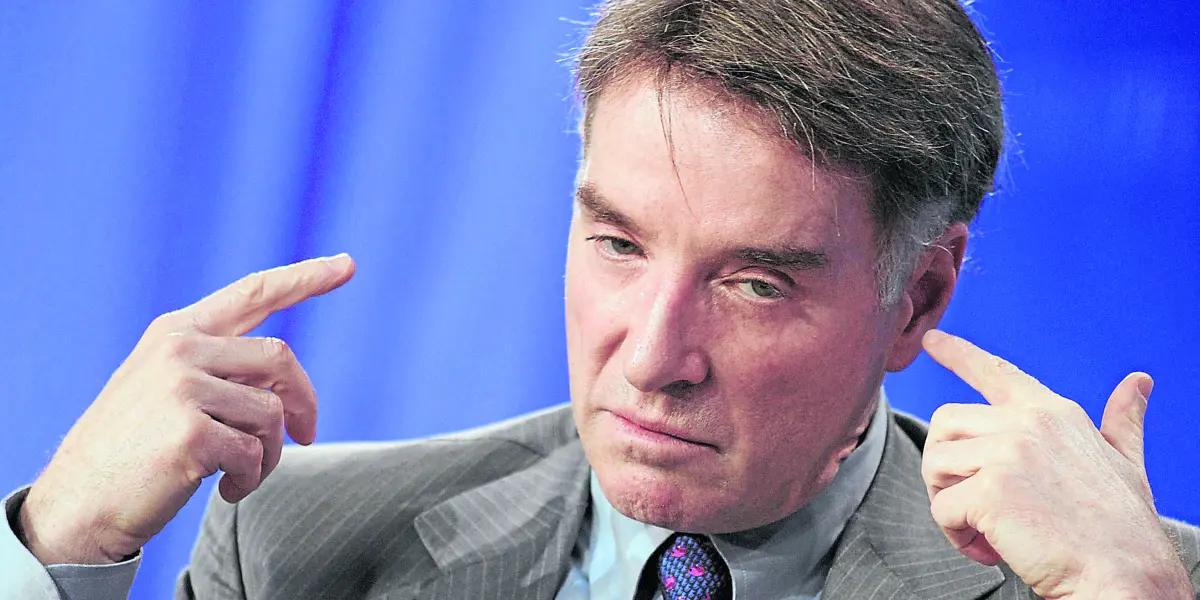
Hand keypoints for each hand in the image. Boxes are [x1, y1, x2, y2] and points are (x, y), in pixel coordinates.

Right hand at [17, 255, 354, 564]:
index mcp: (177, 331)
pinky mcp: (191, 432)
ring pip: (272, 412)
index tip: (347, 264)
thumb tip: (288, 388)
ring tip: (242, 474)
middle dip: (303, 401)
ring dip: (271, 454)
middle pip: (280, 359)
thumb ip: (223, 372)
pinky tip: (225, 490)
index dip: (305, 277)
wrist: (78, 504)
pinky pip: (256, 453)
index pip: (253, 292)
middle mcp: (180, 348)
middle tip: (307, 436)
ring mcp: (182, 387)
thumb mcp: (171, 391)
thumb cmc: (134, 451)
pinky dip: (252, 479)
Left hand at [920, 330, 1191, 599]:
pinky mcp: (990, 491)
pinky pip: (941, 508)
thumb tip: (1139, 383)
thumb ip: (1122, 419)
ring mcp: (1008, 453)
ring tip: (980, 527)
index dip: (959, 353)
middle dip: (945, 466)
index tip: (933, 339)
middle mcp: (1028, 423)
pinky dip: (954, 535)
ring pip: (935, 462)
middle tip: (971, 503)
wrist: (1126, 576)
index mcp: (1054, 412)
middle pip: (945, 424)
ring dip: (946, 500)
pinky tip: (987, 549)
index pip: (995, 372)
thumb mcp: (1125, 461)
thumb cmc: (1123, 528)